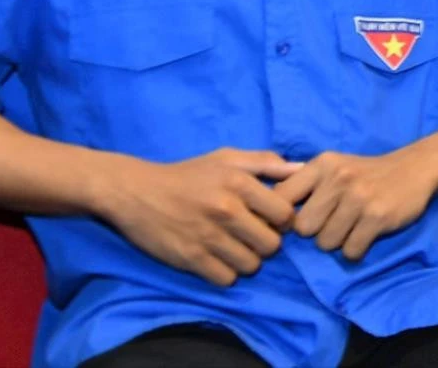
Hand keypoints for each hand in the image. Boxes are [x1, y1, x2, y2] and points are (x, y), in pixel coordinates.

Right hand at [98, 148, 299, 284]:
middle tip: (252, 237)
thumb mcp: (226, 158)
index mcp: (240, 182)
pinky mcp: (190, 259)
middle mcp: (227, 210)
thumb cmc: (187, 174)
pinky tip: (217, 260)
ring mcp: (208, 237)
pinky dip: (225, 273)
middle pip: (272, 245)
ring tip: (235, 249)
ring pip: (251, 265)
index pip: (286, 214)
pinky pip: (226, 279)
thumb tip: (301, 168)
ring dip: (247, 261)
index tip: (271, 220)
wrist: (136, 192)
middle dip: (266, 243)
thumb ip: (265, 162)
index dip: (283, 220)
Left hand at [273, 147, 437, 260]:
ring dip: (337, 242)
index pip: (281, 198)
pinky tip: (364, 235)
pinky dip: (355, 249)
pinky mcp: (377, 216)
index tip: (295, 223)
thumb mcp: (333, 166)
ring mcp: (359, 197)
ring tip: (351, 228)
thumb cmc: (365, 172)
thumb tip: (262, 207)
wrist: (415, 168)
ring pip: (326, 243)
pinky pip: (350, 251)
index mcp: (322, 164)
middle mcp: (338, 178)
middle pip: (303, 228)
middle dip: (315, 233)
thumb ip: (302, 183)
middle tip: (332, 224)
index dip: (283, 218)